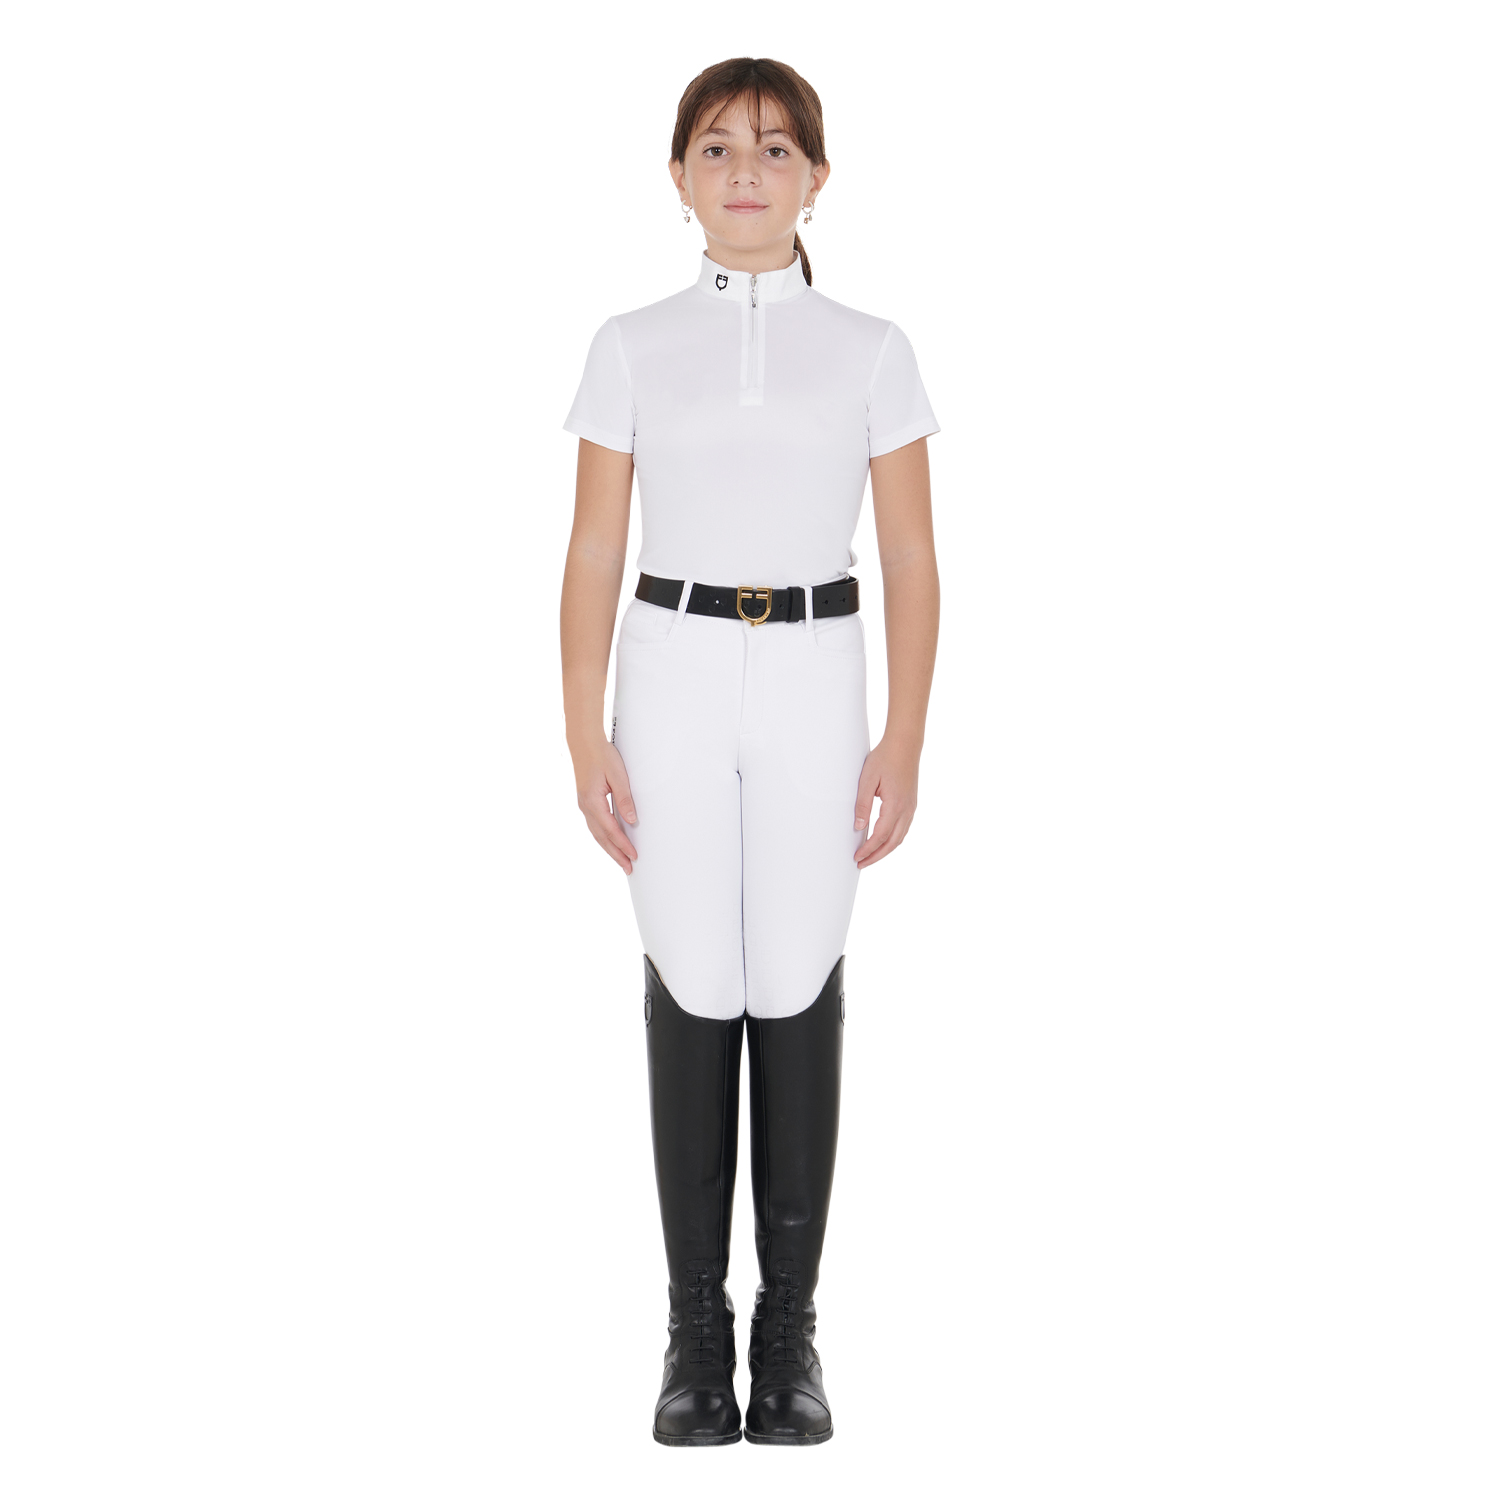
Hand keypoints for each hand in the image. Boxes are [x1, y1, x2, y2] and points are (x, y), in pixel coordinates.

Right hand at [573, 737, 637, 872]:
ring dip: (609, 848)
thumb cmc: (601, 755)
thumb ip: (624, 798)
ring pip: (597, 834)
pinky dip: (603, 838)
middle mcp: (586, 806)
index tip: (634, 856)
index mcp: (593, 801)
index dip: (623, 845)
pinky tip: (610, 842)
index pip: (611, 830)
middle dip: (616, 854)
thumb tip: (632, 819)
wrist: (583, 742)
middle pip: (602, 837)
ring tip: (621, 860)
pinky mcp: (585, 802)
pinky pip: (595, 826)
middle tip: (628, 868)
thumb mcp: (617, 775)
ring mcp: (584, 805)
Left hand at [853, 738, 919, 868]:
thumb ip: (862, 805)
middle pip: (892, 843)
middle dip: (876, 856)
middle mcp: (907, 810)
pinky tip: (883, 841)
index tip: (857, 857)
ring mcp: (911, 808)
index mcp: (895, 805)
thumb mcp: (867, 780)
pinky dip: (893, 839)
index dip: (868, 850)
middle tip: (861, 863)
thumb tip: (858, 827)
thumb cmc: (885, 758)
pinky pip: (904, 829)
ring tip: (871, 856)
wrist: (905, 745)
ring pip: (900, 837)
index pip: (880, 836)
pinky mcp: (911, 804)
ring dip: (885, 850)